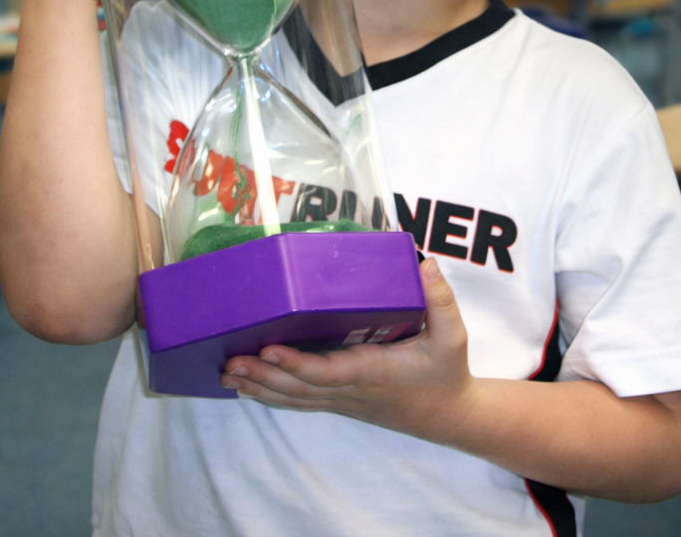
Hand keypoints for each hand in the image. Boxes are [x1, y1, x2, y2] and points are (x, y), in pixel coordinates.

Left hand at [221, 257, 480, 443]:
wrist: (450, 416)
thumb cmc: (446, 373)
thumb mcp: (453, 336)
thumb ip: (441, 300)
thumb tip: (425, 264)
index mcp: (372, 371)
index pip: (327, 371)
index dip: (295, 363)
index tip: (268, 349)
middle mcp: (351, 389)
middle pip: (299, 387)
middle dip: (263, 375)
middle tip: (229, 363)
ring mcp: (343, 399)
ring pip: (294, 398)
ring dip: (260, 388)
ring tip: (227, 376)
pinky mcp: (340, 401)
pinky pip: (300, 401)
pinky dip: (272, 396)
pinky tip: (248, 389)